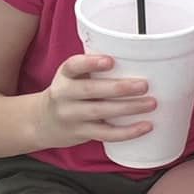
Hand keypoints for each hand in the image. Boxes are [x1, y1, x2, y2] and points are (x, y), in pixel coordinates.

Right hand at [35, 54, 153, 148]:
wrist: (42, 122)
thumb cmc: (70, 93)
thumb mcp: (73, 77)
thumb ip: (94, 69)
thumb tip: (139, 59)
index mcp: (65, 76)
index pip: (73, 66)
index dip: (90, 62)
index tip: (110, 61)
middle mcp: (64, 94)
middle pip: (90, 90)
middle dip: (119, 88)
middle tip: (144, 85)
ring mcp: (71, 115)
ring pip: (100, 112)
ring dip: (128, 108)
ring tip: (151, 103)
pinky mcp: (81, 133)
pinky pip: (106, 134)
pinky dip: (127, 132)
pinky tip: (145, 126)